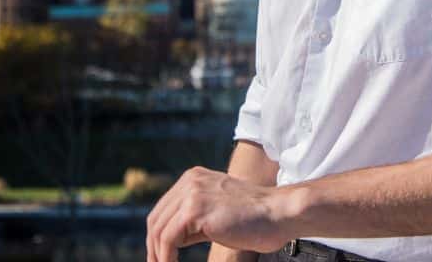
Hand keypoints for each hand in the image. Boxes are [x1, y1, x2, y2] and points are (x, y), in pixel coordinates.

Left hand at [146, 166, 290, 261]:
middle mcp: (190, 180)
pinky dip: (165, 258)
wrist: (277, 213)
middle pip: (156, 220)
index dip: (157, 237)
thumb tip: (167, 241)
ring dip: (158, 256)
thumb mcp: (217, 209)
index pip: (163, 209)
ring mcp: (192, 192)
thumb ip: (194, 219)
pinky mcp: (194, 210)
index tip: (161, 258)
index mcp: (194, 177)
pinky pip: (167, 239)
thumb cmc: (254, 218)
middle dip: (154, 248)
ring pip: (158, 231)